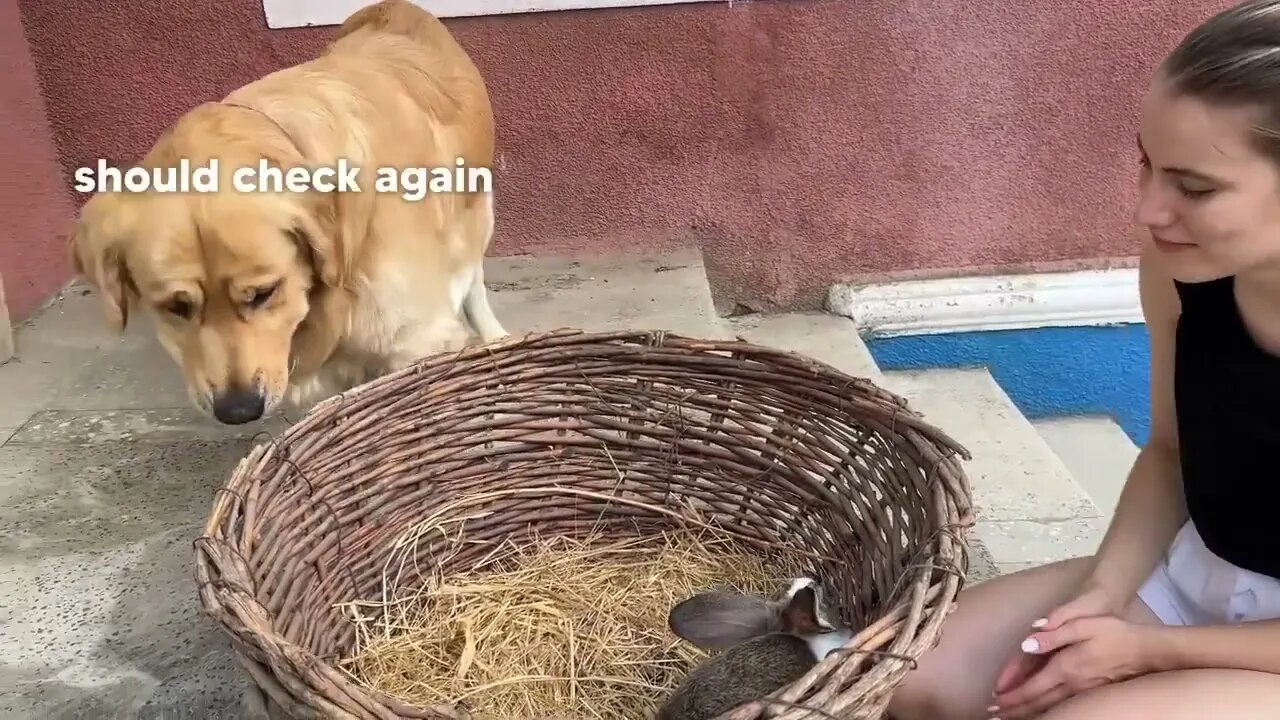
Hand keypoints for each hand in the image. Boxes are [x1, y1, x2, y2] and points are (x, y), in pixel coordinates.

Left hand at [989, 615, 1155, 718]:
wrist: (1148, 652)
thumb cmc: (1115, 633)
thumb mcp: (1082, 624)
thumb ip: (1053, 634)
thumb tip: (1027, 643)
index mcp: (1066, 667)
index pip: (1032, 687)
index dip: (1011, 696)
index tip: (994, 701)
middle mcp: (1073, 685)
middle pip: (1038, 704)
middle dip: (1015, 710)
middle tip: (995, 715)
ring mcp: (1084, 693)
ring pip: (1051, 709)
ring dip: (1029, 714)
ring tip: (1011, 718)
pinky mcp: (1093, 694)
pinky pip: (1064, 708)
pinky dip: (1048, 713)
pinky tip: (1042, 714)